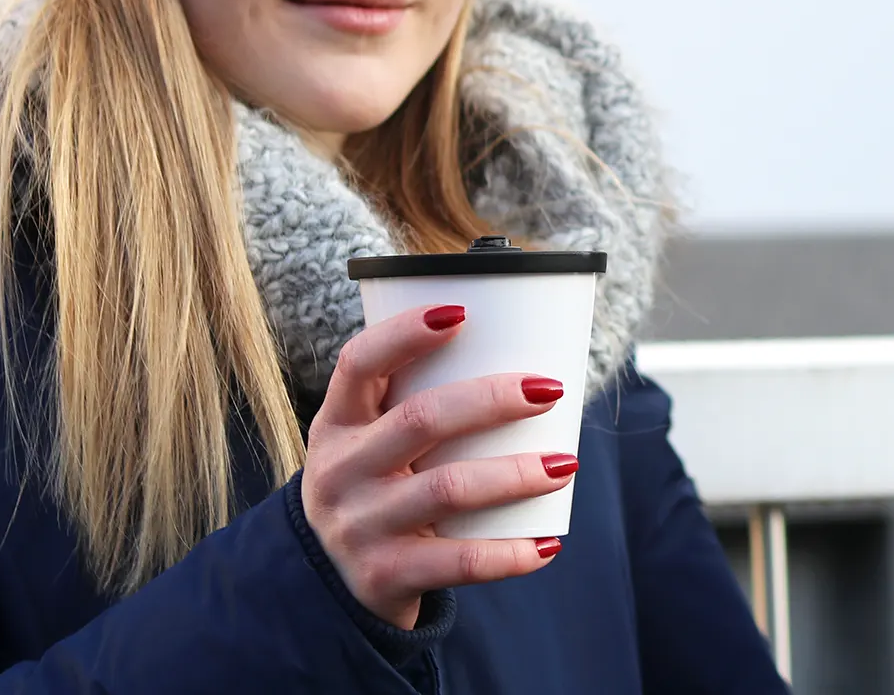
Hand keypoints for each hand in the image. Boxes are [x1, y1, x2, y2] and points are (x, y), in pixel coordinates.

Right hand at [301, 304, 576, 630]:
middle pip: (420, 419)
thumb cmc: (371, 484)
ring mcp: (359, 525)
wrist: (328, 581)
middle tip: (548, 388)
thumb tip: (513, 351)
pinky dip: (508, 554)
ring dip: (515, 474)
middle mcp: (340, 469)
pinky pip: (457, 562)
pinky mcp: (384, 575)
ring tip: (565, 463)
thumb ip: (411, 401)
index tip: (461, 313)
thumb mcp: (365, 439)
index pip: (358, 363)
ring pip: (448, 489)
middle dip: (491, 399)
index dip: (404, 334)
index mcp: (337, 421)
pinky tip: (547, 543)